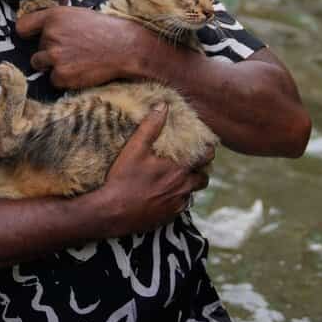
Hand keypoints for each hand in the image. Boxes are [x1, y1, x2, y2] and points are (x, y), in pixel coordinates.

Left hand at [15, 6, 140, 88]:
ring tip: (75, 60)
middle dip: (50, 52)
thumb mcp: (78, 15)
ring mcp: (54, 57)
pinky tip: (80, 70)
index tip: (32, 38)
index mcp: (53, 17)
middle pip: (36, 49)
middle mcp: (50, 36)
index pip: (22, 27)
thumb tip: (41, 31)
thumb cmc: (105, 30)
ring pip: (40, 65)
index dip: (28, 34)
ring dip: (53, 65)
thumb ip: (57, 22)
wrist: (125, 48)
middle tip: (73, 50)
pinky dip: (65, 79)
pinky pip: (53, 80)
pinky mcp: (61, 75)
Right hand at [86, 104, 212, 237]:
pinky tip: (166, 194)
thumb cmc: (124, 178)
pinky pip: (182, 206)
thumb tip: (163, 105)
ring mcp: (177, 203)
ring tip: (179, 178)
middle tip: (192, 164)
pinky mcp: (169, 216)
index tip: (205, 147)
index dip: (208, 151)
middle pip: (203, 177)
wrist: (113, 211)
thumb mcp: (135, 148)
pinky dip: (179, 199)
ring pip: (193, 193)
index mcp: (179, 168)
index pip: (206, 157)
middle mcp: (183, 187)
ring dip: (190, 185)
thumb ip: (151, 126)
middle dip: (200, 170)